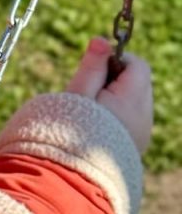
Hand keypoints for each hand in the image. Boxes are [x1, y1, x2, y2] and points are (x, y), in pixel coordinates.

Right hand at [66, 37, 152, 153]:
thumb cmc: (69, 130)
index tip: (92, 66)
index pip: (136, 64)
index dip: (115, 58)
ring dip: (114, 98)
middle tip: (85, 90)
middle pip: (137, 82)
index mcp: (133, 99)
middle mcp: (144, 115)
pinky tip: (95, 125)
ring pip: (134, 101)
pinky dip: (116, 115)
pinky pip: (131, 119)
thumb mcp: (77, 93)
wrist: (72, 173)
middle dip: (112, 79)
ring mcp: (142, 132)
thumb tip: (101, 40)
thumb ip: (92, 66)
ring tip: (88, 110)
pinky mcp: (134, 145)